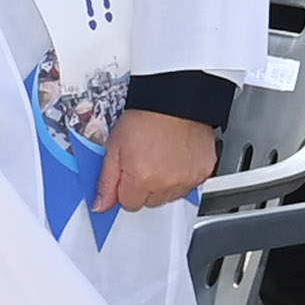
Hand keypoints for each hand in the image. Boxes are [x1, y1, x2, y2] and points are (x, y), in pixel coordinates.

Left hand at [93, 108, 217, 213]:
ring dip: (164, 183)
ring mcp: (187, 179)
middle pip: (150, 202)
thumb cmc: (145, 117)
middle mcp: (166, 183)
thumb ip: (106, 181)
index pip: (128, 204)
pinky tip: (177, 156)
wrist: (175, 99)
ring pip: (170, 196)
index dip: (125, 187)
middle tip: (145, 160)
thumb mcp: (114, 147)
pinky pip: (189, 184)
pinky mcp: (203, 172)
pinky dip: (183, 174)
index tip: (129, 171)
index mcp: (142, 179)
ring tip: (162, 156)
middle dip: (145, 187)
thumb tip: (100, 205)